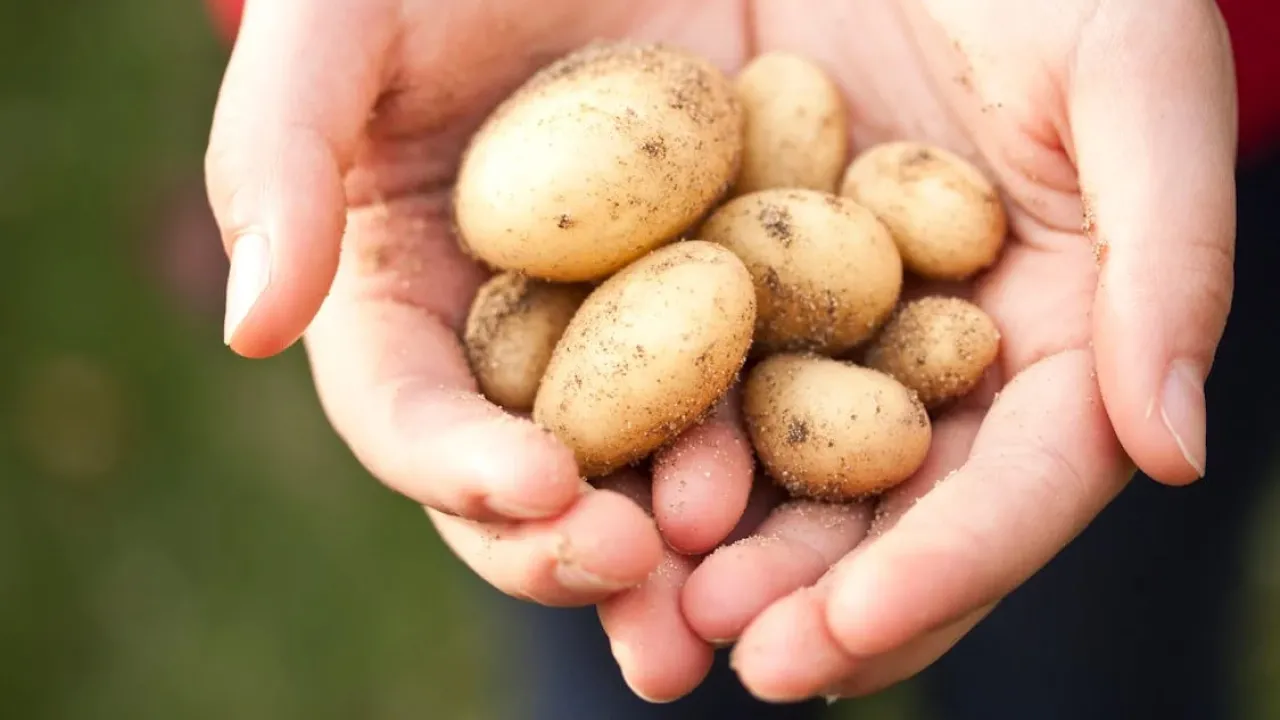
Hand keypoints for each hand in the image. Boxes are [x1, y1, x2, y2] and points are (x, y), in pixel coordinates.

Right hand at [203, 0, 760, 700]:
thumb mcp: (335, 30)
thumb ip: (277, 162)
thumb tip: (252, 328)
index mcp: (402, 302)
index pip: (409, 413)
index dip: (457, 464)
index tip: (533, 486)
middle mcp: (514, 342)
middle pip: (530, 476)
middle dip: (572, 543)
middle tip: (639, 570)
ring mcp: (628, 329)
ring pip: (651, 459)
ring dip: (690, 531)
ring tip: (730, 569)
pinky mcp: (732, 296)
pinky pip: (762, 378)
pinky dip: (791, 435)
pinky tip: (838, 471)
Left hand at [675, 0, 1237, 700]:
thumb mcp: (1134, 74)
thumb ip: (1171, 258)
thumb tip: (1169, 449)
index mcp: (1054, 330)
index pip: (1015, 482)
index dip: (942, 568)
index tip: (847, 637)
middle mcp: (938, 350)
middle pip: (888, 505)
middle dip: (815, 593)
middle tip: (736, 653)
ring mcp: (833, 321)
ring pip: (783, 467)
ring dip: (724, 552)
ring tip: (656, 614)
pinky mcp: (736, 277)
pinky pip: (694, 375)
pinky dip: (656, 446)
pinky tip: (600, 500)